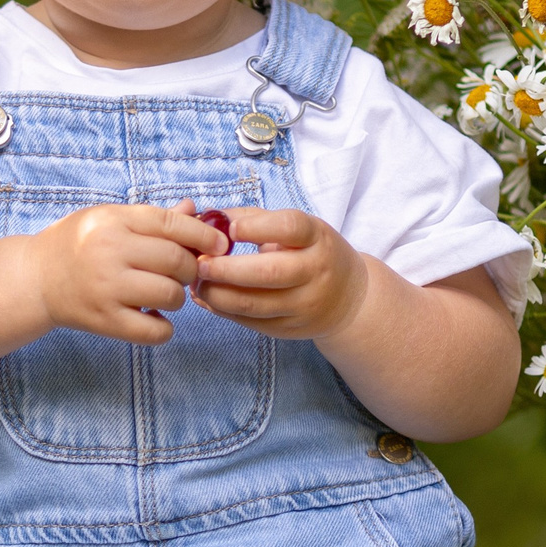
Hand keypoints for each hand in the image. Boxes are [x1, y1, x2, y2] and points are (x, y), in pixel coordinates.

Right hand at [27, 203, 227, 344]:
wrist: (34, 279)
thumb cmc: (77, 244)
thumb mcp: (108, 219)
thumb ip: (152, 218)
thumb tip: (195, 210)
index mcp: (113, 221)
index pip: (171, 224)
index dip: (204, 235)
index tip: (219, 246)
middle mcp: (110, 252)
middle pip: (177, 261)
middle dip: (192, 270)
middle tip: (185, 274)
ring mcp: (107, 288)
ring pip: (171, 295)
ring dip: (177, 298)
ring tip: (163, 294)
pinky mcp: (104, 321)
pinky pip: (155, 331)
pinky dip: (164, 328)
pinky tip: (152, 318)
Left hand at [192, 209, 370, 340]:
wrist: (348, 299)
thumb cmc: (312, 253)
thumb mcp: (298, 229)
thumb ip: (255, 219)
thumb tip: (208, 217)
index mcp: (317, 238)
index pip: (290, 228)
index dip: (256, 227)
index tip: (229, 229)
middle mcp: (315, 272)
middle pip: (268, 272)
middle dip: (226, 269)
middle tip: (199, 264)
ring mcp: (303, 305)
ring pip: (254, 304)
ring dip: (217, 294)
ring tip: (196, 282)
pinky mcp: (289, 329)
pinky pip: (250, 322)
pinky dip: (222, 310)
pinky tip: (207, 297)